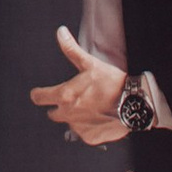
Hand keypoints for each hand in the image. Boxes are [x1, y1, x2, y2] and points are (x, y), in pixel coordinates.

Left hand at [30, 26, 130, 147]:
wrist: (132, 104)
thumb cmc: (113, 85)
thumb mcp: (90, 63)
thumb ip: (71, 50)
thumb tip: (61, 34)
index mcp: (64, 95)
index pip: (39, 98)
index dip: (39, 94)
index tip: (40, 93)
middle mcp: (68, 114)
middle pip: (53, 113)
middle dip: (59, 107)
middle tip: (72, 99)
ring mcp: (79, 128)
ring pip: (69, 123)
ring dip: (75, 117)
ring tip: (90, 107)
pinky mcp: (90, 138)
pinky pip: (84, 133)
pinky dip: (89, 127)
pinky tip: (98, 117)